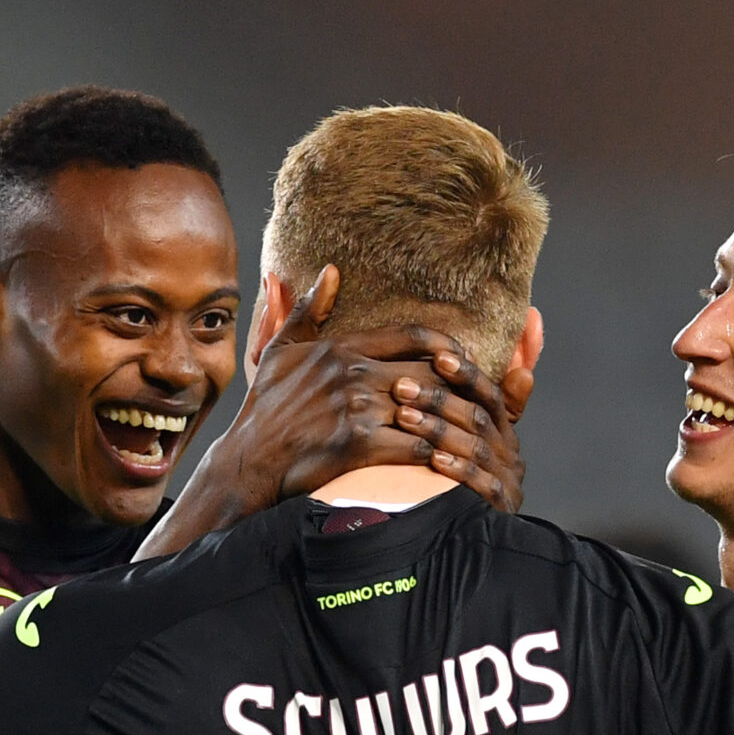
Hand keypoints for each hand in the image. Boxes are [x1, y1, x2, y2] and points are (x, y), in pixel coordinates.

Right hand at [212, 270, 533, 513]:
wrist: (250, 462)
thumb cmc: (266, 408)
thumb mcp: (281, 351)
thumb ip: (309, 310)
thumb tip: (331, 271)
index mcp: (342, 349)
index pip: (413, 336)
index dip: (449, 346)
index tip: (466, 358)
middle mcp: (354, 373)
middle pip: (431, 373)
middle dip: (462, 387)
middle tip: (484, 400)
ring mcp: (357, 409)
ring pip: (429, 409)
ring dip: (457, 423)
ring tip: (478, 434)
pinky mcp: (359, 445)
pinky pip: (416, 446)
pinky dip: (440, 455)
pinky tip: (454, 463)